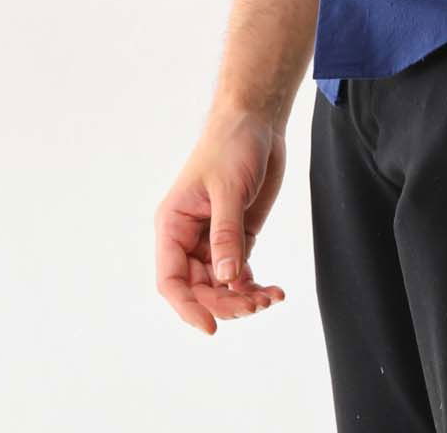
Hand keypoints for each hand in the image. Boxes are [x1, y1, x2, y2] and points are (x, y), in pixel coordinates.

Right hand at [154, 106, 287, 335]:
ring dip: (244, 298)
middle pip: (199, 289)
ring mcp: (214, 239)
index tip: (211, 326)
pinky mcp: (238, 236)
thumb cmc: (232, 145)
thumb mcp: (229, 188)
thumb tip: (227, 280)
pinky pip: (241, 273)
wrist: (257, 121)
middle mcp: (190, 237)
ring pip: (222, 285)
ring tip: (272, 297)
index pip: (171, 279)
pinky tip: (275, 291)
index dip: (187, 307)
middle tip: (257, 305)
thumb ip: (226, 234)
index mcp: (174, 224)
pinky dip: (255, 286)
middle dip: (226, 303)